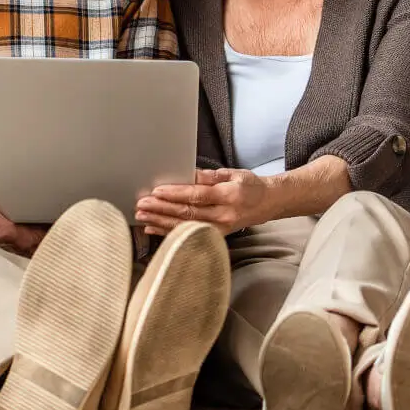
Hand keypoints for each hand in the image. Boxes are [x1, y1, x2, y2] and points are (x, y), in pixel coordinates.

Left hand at [136, 168, 272, 235]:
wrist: (268, 204)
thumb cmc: (250, 186)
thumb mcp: (234, 173)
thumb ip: (210, 176)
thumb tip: (187, 173)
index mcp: (229, 196)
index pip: (197, 196)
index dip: (175, 194)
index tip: (156, 191)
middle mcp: (224, 215)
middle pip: (188, 213)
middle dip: (161, 209)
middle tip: (141, 205)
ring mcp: (220, 229)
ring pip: (185, 226)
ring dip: (160, 222)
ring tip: (141, 217)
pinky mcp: (215, 236)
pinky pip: (188, 234)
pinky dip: (168, 232)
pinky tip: (152, 228)